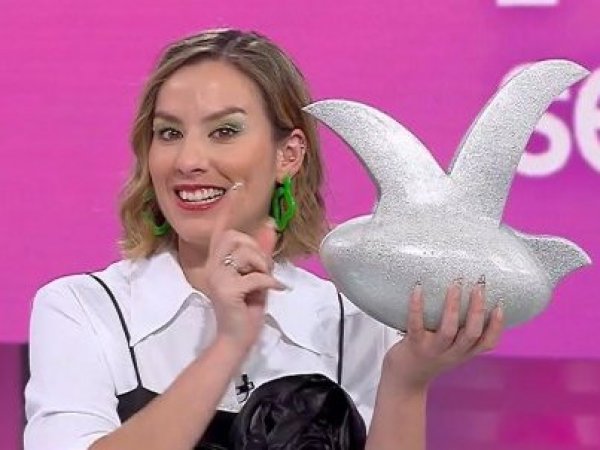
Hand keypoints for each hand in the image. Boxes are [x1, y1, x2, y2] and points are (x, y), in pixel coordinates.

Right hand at [204, 183, 285, 352]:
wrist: (236, 338)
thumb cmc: (246, 308)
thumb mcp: (258, 276)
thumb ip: (261, 253)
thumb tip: (269, 225)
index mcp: (219, 260)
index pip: (222, 229)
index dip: (230, 207)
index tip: (238, 185)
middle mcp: (213, 265)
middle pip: (235, 237)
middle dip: (255, 249)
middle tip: (264, 269)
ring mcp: (217, 278)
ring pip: (244, 252)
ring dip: (262, 266)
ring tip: (266, 282)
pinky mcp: (226, 291)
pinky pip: (255, 276)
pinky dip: (269, 283)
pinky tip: (274, 291)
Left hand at [384, 280, 503, 390]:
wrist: (404, 380)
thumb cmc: (427, 358)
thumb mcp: (450, 350)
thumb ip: (460, 333)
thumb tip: (470, 298)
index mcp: (463, 353)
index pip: (487, 344)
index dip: (496, 326)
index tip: (500, 305)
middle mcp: (451, 353)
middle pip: (471, 334)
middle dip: (477, 310)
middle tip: (479, 286)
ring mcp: (432, 350)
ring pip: (448, 330)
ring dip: (452, 307)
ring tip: (455, 285)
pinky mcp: (413, 345)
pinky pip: (416, 324)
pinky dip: (417, 306)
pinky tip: (418, 289)